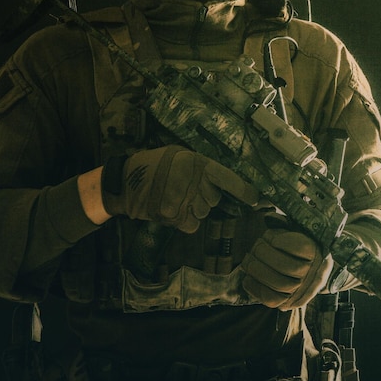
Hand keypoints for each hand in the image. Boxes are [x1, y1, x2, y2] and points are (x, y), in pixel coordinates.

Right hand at [102, 145, 258, 232]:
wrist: (125, 181)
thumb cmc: (153, 166)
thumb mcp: (178, 156)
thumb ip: (199, 167)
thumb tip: (219, 181)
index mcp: (197, 163)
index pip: (227, 178)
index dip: (243, 190)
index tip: (256, 199)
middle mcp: (194, 182)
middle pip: (213, 199)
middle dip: (205, 196)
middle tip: (186, 189)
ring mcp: (185, 201)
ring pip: (203, 212)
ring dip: (192, 208)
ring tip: (174, 197)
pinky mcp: (175, 217)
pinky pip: (191, 224)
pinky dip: (183, 220)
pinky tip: (171, 209)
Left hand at [241, 222, 333, 309]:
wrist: (310, 272)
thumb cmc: (298, 247)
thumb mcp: (296, 231)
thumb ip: (284, 223)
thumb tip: (269, 217)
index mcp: (316, 254)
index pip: (299, 247)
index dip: (278, 239)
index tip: (268, 235)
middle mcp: (313, 275)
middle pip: (286, 266)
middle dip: (263, 254)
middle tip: (255, 247)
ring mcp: (301, 291)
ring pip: (278, 284)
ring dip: (257, 270)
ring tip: (248, 260)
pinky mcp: (288, 303)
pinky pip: (271, 299)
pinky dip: (255, 288)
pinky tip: (247, 277)